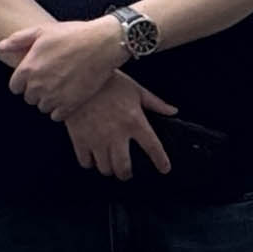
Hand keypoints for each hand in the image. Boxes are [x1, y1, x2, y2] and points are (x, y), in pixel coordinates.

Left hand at [0, 15, 127, 119]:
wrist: (103, 43)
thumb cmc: (74, 35)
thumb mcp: (43, 30)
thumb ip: (18, 40)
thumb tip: (0, 46)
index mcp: (28, 68)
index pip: (15, 87)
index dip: (24, 81)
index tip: (35, 76)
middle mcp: (38, 85)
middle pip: (29, 98)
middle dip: (37, 90)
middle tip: (51, 78)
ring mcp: (54, 96)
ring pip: (42, 107)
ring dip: (49, 100)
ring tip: (61, 86)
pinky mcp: (71, 104)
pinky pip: (57, 115)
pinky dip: (61, 109)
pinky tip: (68, 96)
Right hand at [63, 70, 178, 177]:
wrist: (80, 77)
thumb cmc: (110, 82)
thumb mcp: (136, 90)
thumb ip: (155, 103)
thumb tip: (173, 111)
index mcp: (134, 121)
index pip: (152, 147)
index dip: (161, 161)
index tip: (164, 169)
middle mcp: (117, 133)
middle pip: (124, 167)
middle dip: (126, 174)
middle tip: (126, 172)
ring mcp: (97, 138)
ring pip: (105, 168)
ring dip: (109, 169)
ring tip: (109, 164)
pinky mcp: (80, 139)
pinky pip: (86, 162)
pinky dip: (90, 163)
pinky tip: (93, 157)